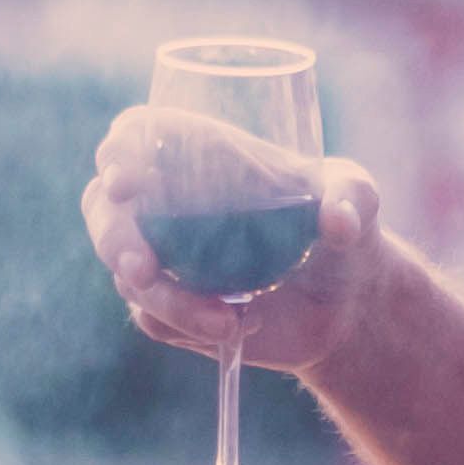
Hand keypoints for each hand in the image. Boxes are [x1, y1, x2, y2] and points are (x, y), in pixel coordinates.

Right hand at [83, 105, 385, 373]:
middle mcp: (169, 203)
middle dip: (114, 239)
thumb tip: (337, 221)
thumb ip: (353, 197)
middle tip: (143, 270)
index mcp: (202, 156)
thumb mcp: (360, 198)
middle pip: (104, 208)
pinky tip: (234, 328)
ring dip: (168, 301)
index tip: (126, 182)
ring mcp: (165, 258)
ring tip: (228, 321)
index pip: (137, 136)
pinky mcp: (171, 307)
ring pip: (128, 275)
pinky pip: (151, 318)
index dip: (119, 152)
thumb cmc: (346, 229)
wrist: (347, 306)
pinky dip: (184, 325)